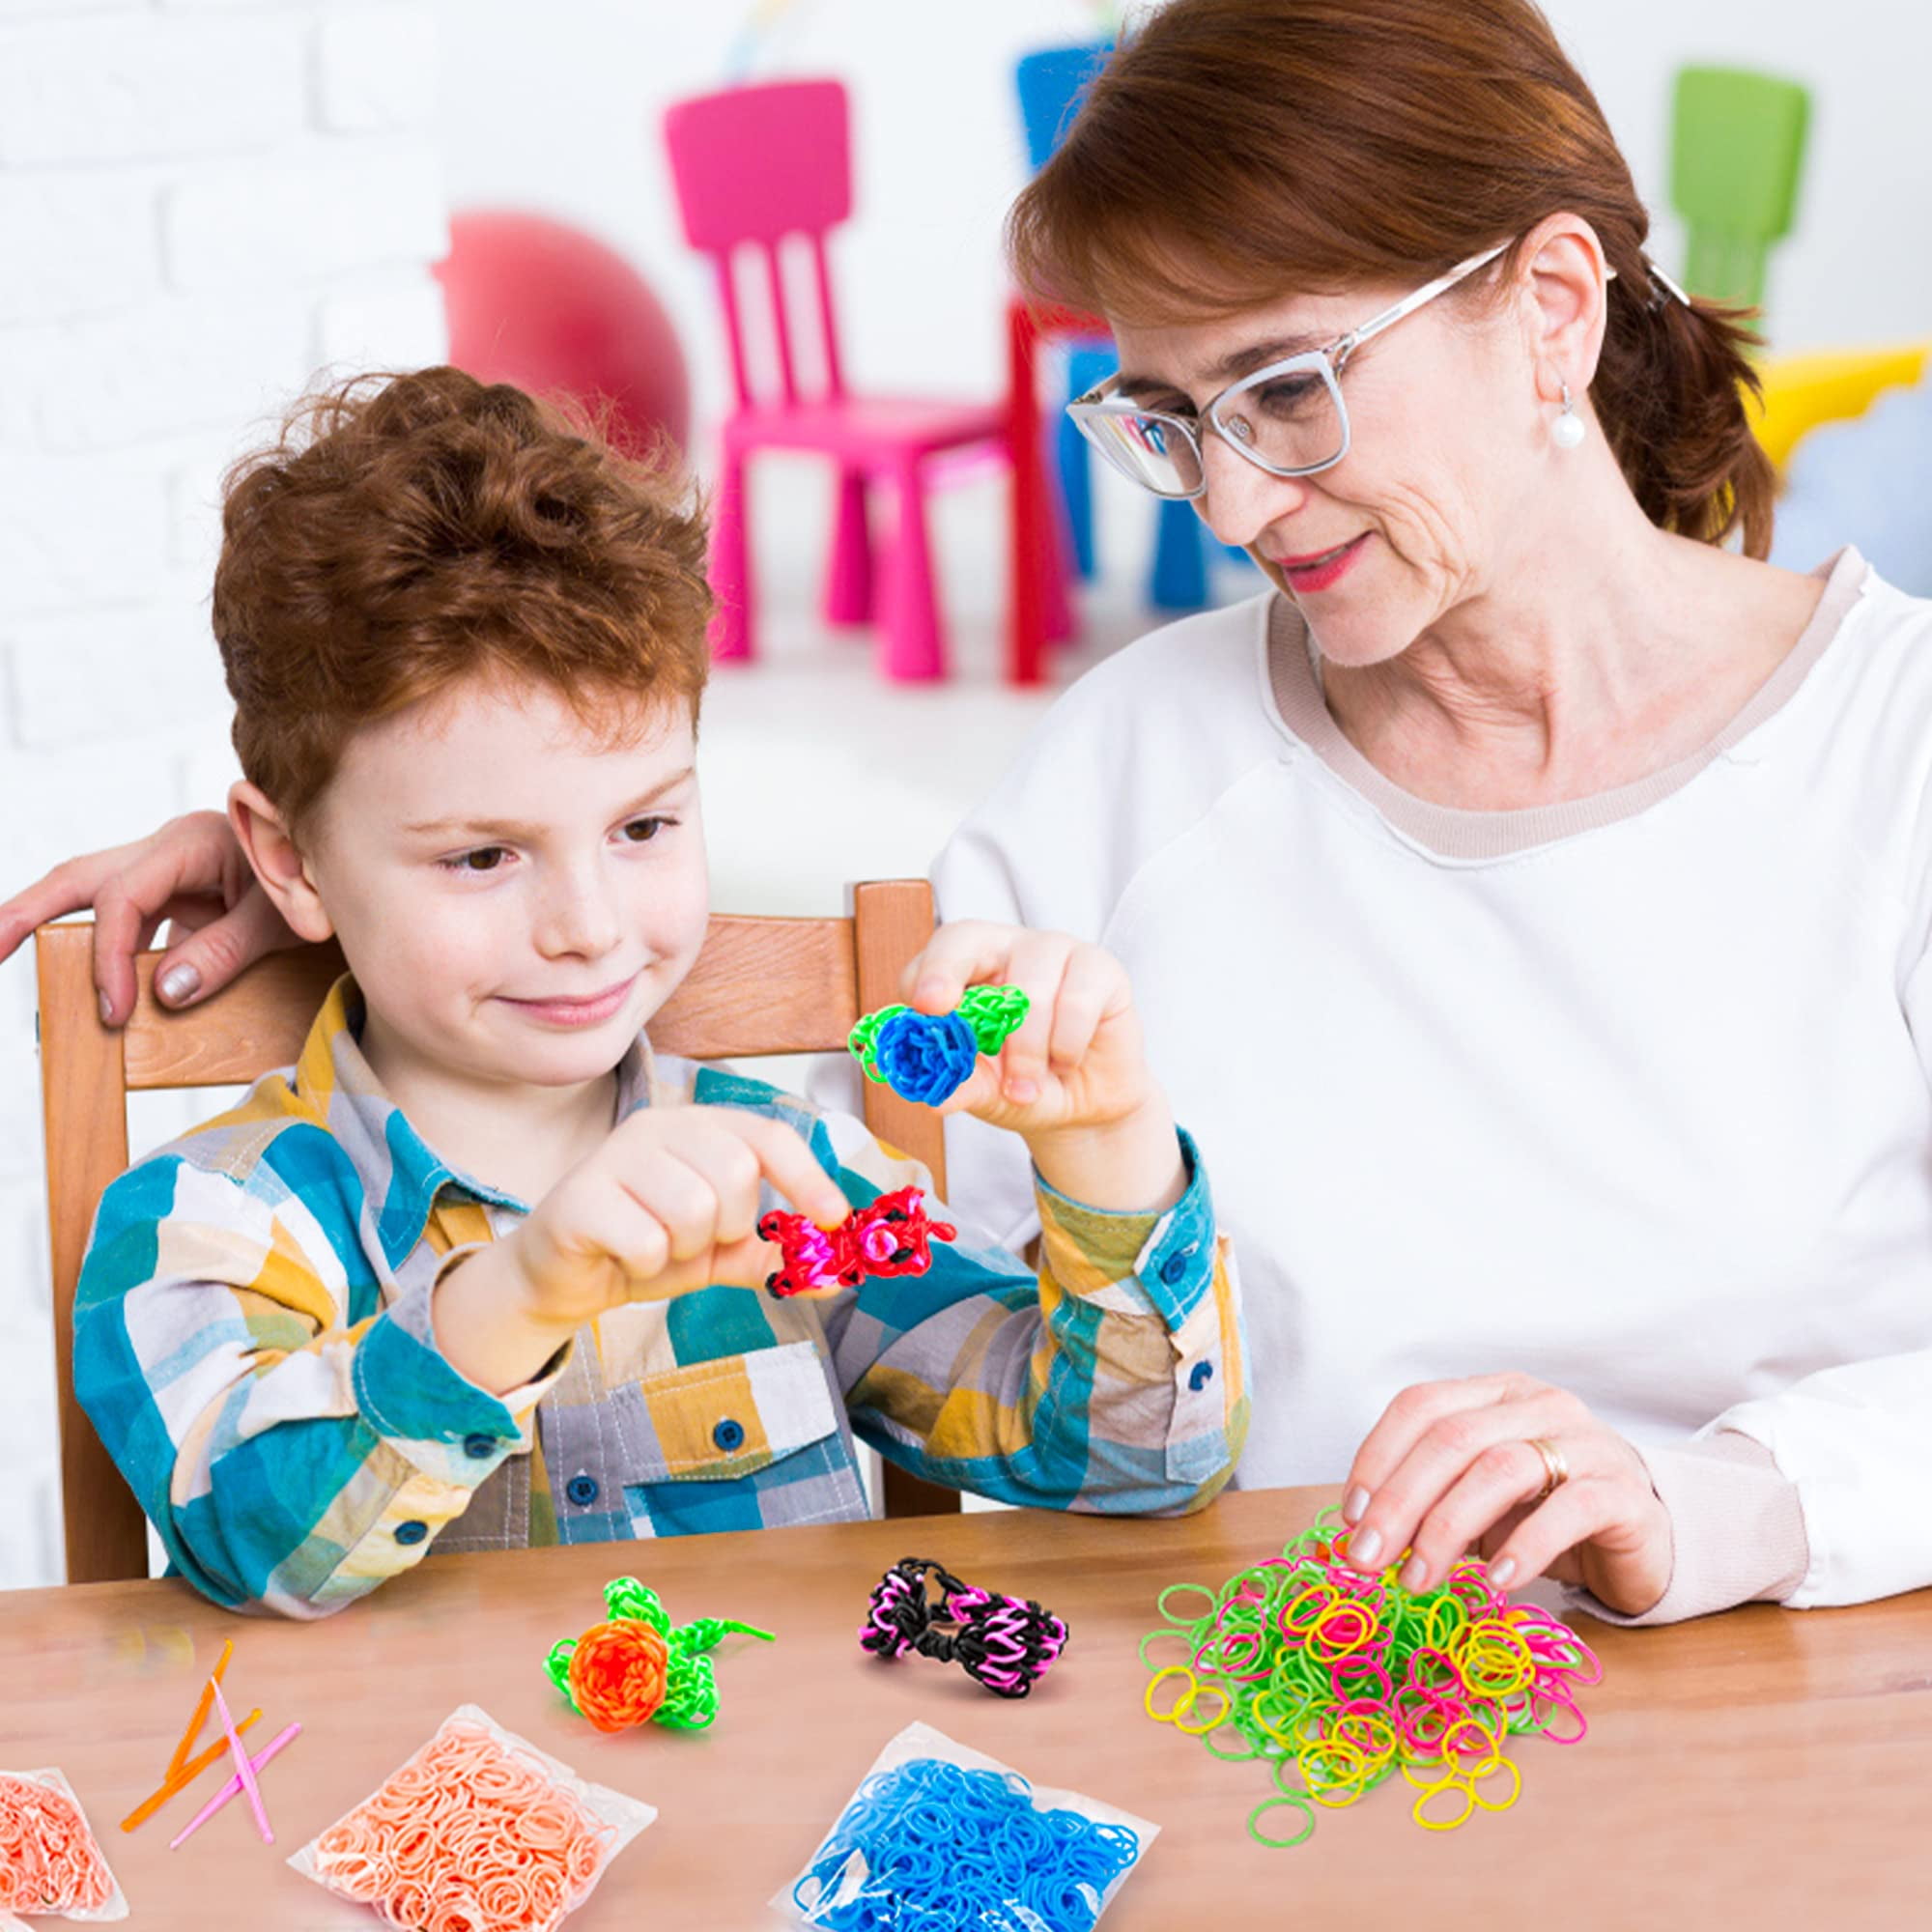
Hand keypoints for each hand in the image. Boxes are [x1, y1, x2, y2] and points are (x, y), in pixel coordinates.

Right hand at [0, 811, 296, 1023]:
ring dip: (59, 931)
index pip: (125, 899)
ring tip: (20, 962)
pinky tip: (108, 995)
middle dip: (27, 911)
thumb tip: (163, 994)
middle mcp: (168, 849)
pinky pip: (128, 921)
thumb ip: (225, 953)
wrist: (341, 864)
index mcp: (191, 843)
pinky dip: (112, 954)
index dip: (110, 956)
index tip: (113, 1010)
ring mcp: (167, 870)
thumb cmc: (316, 880)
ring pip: (94, 896)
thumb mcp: (282, 919)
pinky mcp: (175, 894)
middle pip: (80, 878)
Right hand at [501, 1106, 851, 1330]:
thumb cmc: (645, 1248)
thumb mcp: (722, 1253)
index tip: (833, 1219)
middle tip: (698, 1239)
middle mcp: (658, 1126)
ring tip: (659, 1247)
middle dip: (730, 1226)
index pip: (770, 1136)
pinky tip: (625, 1256)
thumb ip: (774, 1256)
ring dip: (685, 1248)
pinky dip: (646, 1264)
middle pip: (737, 1172)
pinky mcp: (581, 1195)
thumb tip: (840, 1277)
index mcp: (699, 1126)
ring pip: (693, 1207)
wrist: (565, 1278)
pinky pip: (647, 1240)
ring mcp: (615, 1155)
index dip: (808, 1177)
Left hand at [900, 921, 1182, 1213]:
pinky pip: (1076, 1001)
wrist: (1085, 1109)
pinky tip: (1066, 1062)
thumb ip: (964, 1087)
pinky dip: (1066, 1045)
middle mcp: (1005, 949)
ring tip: (1026, 1086)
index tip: (923, 1008)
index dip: (926, 975)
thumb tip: (936, 1099)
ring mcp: (1054, 950)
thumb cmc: (1024, 1086)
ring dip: (1025, 1050)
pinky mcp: (1100, 968)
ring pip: (1028, 989)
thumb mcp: (987, 1094)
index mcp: (965, 971)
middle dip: (947, 972)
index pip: (936, 955)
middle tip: (937, 1009)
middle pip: (967, 938)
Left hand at [1337, 1372, 1672, 1616]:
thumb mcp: (1480, 1501)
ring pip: (1500, 1469)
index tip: (1350, 1516)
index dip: (1377, 1458)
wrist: (1648, 1538)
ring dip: (1447, 1528)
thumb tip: (1365, 1535)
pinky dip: (1525, 1546)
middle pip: (1451, 1439)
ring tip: (1419, 1579)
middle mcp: (1538, 1405)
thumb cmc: (1548, 1516)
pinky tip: (1497, 1581)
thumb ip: (1431, 1501)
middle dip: (1399, 1502)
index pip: (1420, 1405)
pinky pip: (1568, 1511)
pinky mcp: (1623, 1493)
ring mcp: (1586, 1443)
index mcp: (1495, 1394)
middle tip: (1367, 1559)